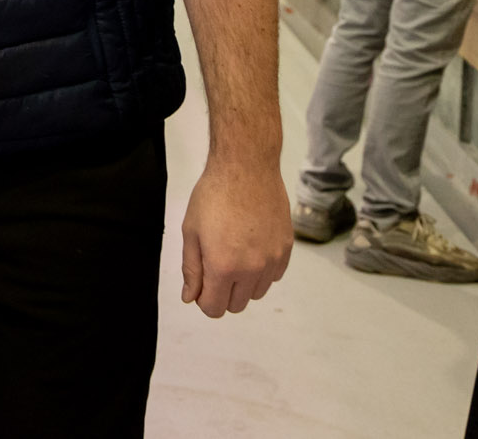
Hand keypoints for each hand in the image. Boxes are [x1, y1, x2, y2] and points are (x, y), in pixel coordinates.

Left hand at [180, 156, 291, 317]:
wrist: (246, 168)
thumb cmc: (213, 196)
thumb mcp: (191, 231)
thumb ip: (191, 269)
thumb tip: (191, 297)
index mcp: (223, 267)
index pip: (215, 308)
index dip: (204, 301)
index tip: (201, 286)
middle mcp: (252, 270)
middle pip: (237, 305)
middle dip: (222, 293)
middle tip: (214, 267)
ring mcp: (272, 260)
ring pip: (257, 292)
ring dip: (243, 284)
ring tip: (233, 254)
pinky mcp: (286, 250)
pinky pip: (273, 276)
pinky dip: (261, 271)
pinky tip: (251, 248)